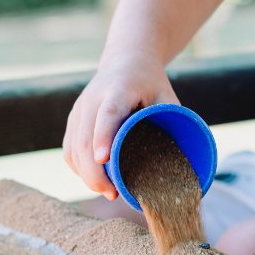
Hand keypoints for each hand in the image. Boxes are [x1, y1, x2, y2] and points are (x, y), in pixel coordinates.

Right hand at [63, 54, 178, 199]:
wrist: (125, 61)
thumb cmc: (150, 83)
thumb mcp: (167, 96)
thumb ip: (173, 122)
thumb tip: (184, 162)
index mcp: (118, 90)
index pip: (107, 114)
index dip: (103, 137)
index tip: (103, 159)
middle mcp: (92, 99)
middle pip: (85, 139)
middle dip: (94, 171)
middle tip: (111, 193)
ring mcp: (79, 110)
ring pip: (74, 148)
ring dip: (86, 175)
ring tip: (107, 191)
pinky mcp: (73, 120)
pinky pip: (70, 150)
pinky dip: (79, 168)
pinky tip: (93, 180)